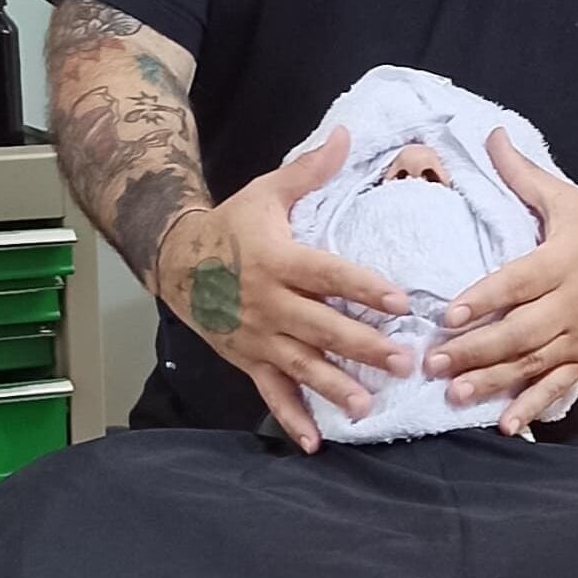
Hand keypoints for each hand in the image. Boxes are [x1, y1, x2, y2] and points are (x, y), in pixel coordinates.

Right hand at [155, 126, 412, 452]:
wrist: (175, 260)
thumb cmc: (231, 225)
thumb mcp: (266, 193)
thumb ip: (309, 170)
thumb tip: (346, 134)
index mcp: (279, 260)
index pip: (328, 275)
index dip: (365, 288)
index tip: (401, 302)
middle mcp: (269, 302)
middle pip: (322, 327)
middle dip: (362, 347)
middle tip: (402, 361)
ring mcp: (257, 336)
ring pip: (301, 366)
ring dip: (334, 387)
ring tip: (368, 406)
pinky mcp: (247, 359)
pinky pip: (271, 392)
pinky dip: (291, 418)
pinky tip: (315, 442)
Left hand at [432, 131, 577, 435]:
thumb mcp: (566, 199)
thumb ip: (523, 175)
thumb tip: (489, 135)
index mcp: (562, 261)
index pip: (517, 282)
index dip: (483, 300)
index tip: (448, 315)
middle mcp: (573, 303)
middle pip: (520, 331)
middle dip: (476, 349)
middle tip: (435, 361)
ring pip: (533, 363)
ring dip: (493, 381)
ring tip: (455, 394)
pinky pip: (558, 386)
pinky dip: (532, 406)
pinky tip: (506, 423)